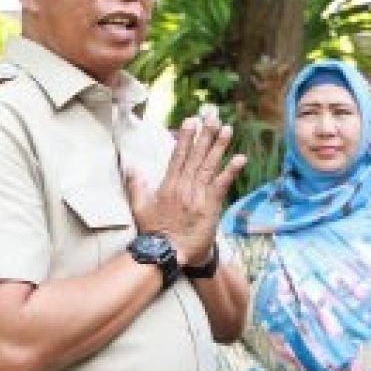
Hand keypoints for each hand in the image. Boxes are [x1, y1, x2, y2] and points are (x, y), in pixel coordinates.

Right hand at [125, 113, 246, 265]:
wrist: (166, 254)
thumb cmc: (154, 233)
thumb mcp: (140, 207)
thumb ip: (136, 185)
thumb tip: (130, 165)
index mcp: (168, 185)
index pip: (178, 156)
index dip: (185, 137)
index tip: (191, 121)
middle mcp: (183, 187)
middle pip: (196, 156)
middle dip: (205, 135)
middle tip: (213, 116)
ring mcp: (197, 196)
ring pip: (209, 166)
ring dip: (219, 146)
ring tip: (227, 129)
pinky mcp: (210, 207)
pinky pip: (221, 185)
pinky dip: (230, 171)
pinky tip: (240, 158)